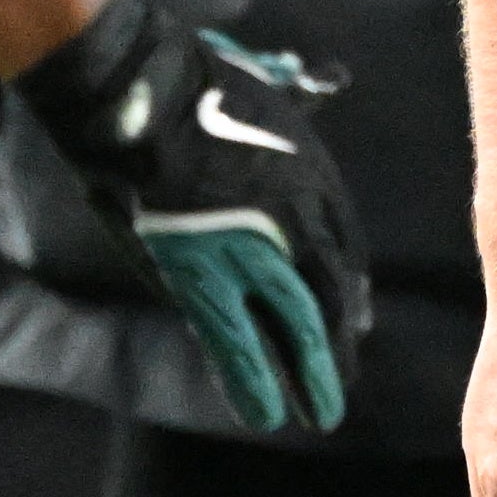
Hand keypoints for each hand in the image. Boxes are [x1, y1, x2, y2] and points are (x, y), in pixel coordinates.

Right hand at [11, 0, 370, 433]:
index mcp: (315, 176)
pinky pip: (234, 337)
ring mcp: (253, 246)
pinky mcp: (200, 273)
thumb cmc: (198, 86)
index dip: (346, 288)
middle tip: (343, 381)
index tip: (353, 318)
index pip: (342, 248)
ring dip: (308, 372)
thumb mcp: (271, 92)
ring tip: (321, 412)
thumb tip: (324, 84)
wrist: (142, 98)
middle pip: (327, 291)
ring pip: (294, 323)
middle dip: (336, 341)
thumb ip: (298, 108)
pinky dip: (251, 376)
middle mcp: (297, 217)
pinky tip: (264, 411)